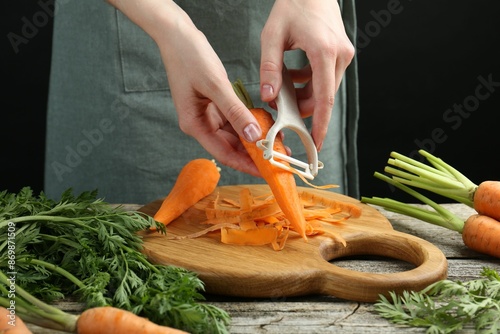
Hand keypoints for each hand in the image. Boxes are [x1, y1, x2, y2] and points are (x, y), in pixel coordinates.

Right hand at [157, 16, 262, 175]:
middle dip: (254, 153)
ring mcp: (207, 114)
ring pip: (234, 134)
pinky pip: (234, 118)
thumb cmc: (188, 57)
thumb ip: (235, 111)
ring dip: (254, 138)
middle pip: (231, 147)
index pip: (224, 153)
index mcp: (194, 124)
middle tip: (279, 158)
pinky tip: (266, 122)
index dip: (247, 164)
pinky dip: (249, 121)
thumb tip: (254, 135)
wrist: (177, 35)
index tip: (267, 171)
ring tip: (277, 142)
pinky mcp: (214, 104)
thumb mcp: (215, 85)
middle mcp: (200, 123)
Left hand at [260, 0, 354, 151]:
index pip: (324, 99)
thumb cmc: (292, 6)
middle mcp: (340, 56)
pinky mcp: (341, 54)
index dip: (320, 124)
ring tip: (282, 84)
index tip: (316, 143)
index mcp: (324, 52)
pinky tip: (292, 74)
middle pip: (323, 97)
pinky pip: (325, 79)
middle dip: (302, 107)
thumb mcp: (272, 36)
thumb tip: (268, 97)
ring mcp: (343, 55)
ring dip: (304, 94)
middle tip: (279, 105)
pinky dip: (309, 83)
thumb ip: (270, 68)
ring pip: (324, 90)